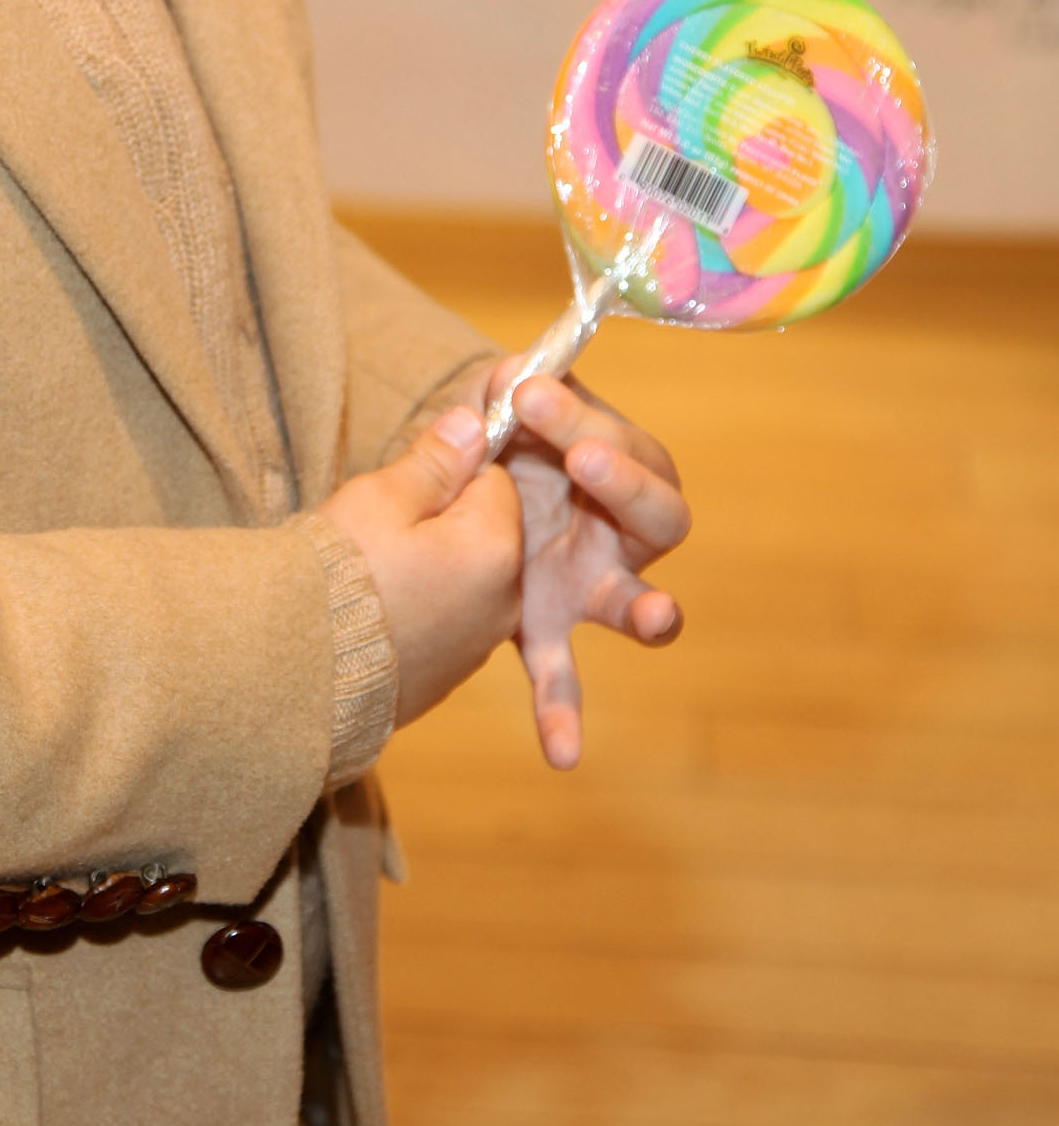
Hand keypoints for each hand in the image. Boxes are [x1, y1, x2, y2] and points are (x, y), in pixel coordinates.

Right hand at [320, 406, 521, 725]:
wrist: (296, 672)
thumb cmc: (337, 574)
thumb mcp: (380, 498)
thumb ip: (434, 461)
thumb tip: (473, 425)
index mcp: (495, 549)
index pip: (496, 481)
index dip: (451, 472)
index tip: (404, 484)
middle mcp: (505, 603)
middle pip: (488, 533)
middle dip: (445, 521)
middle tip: (382, 528)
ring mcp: (479, 646)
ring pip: (469, 579)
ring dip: (435, 566)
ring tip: (375, 571)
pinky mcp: (451, 677)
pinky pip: (450, 624)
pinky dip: (424, 610)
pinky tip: (376, 609)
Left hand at [489, 367, 690, 771]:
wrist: (464, 501)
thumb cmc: (506, 445)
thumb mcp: (503, 414)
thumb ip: (505, 393)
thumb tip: (506, 371)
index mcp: (617, 467)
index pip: (627, 442)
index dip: (584, 419)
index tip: (531, 392)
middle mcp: (621, 531)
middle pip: (660, 513)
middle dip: (627, 485)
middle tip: (586, 462)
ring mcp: (593, 587)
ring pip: (636, 601)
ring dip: (650, 612)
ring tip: (655, 618)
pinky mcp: (549, 630)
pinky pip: (562, 677)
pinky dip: (563, 714)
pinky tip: (560, 754)